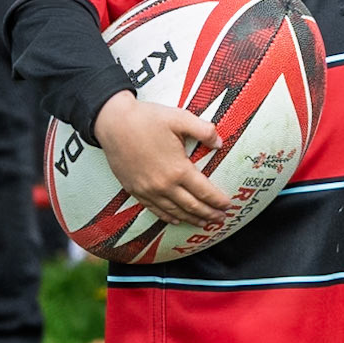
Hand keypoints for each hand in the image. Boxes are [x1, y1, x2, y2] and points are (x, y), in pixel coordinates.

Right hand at [93, 90, 230, 227]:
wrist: (114, 124)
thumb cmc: (148, 119)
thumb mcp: (181, 118)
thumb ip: (203, 130)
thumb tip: (219, 143)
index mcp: (178, 169)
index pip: (204, 191)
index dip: (217, 200)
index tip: (229, 205)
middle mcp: (163, 185)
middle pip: (191, 206)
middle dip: (208, 214)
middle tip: (221, 220)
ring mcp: (147, 190)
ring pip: (174, 211)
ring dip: (191, 219)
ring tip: (204, 224)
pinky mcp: (135, 190)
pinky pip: (154, 210)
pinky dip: (168, 217)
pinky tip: (176, 220)